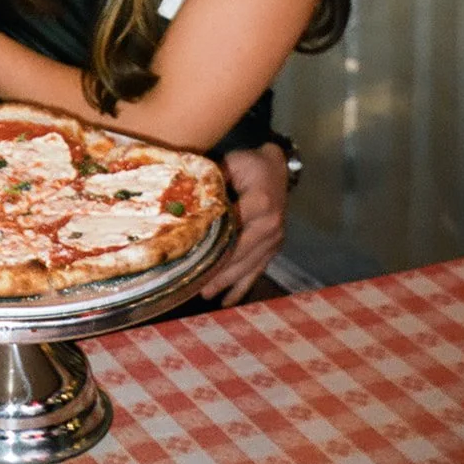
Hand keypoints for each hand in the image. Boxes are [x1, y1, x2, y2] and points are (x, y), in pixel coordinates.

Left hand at [200, 142, 287, 305]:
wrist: (278, 167)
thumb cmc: (249, 164)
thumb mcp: (231, 163)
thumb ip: (212, 181)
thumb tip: (186, 200)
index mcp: (260, 203)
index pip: (232, 229)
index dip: (213, 244)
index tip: (192, 258)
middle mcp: (271, 224)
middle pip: (239, 253)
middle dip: (217, 270)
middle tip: (193, 285)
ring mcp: (275, 238)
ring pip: (247, 265)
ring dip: (226, 282)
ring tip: (205, 294)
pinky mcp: (274, 246)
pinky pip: (257, 269)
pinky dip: (242, 285)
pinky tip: (228, 300)